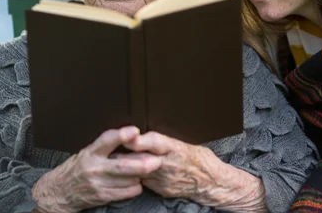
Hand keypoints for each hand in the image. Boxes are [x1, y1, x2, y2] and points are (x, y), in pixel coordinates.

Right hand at [32, 126, 161, 212]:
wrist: (59, 191)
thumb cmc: (78, 168)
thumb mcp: (88, 151)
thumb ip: (107, 145)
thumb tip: (132, 136)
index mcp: (91, 152)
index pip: (106, 140)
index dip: (121, 135)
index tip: (135, 131)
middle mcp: (94, 167)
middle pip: (122, 165)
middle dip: (142, 163)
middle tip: (157, 160)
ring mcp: (97, 183)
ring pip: (126, 180)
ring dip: (141, 176)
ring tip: (149, 170)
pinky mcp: (101, 196)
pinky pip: (124, 193)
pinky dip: (134, 188)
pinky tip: (138, 183)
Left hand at [124, 132, 266, 210]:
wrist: (210, 181)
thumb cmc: (199, 158)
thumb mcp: (186, 143)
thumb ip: (165, 141)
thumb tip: (145, 133)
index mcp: (176, 148)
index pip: (155, 142)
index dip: (139, 139)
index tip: (127, 136)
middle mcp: (169, 164)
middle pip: (141, 159)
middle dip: (124, 155)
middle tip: (111, 150)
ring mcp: (164, 179)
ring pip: (139, 172)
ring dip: (126, 167)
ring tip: (115, 161)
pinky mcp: (161, 189)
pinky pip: (144, 182)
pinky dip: (136, 176)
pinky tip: (130, 173)